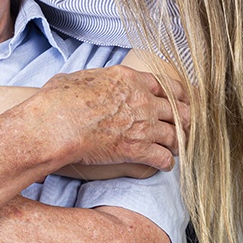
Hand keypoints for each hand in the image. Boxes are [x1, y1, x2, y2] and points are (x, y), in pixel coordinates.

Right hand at [27, 65, 189, 171]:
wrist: (57, 123)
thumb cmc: (59, 100)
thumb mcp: (77, 77)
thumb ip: (91, 79)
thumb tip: (81, 82)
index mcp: (129, 79)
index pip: (165, 85)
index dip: (176, 95)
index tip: (179, 101)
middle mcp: (142, 100)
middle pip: (178, 109)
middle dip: (184, 119)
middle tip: (184, 127)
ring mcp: (143, 124)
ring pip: (176, 135)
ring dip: (177, 142)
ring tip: (175, 148)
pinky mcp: (138, 149)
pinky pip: (164, 157)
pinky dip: (166, 163)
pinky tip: (164, 165)